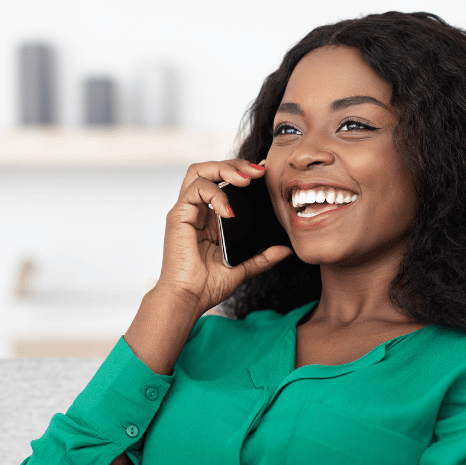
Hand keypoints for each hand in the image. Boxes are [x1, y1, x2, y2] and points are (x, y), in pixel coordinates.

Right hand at [156, 160, 293, 314]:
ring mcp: (186, 210)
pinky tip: (229, 211)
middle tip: (259, 172)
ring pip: (200, 171)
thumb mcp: (243, 268)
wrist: (189, 299)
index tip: (265, 172)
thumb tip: (287, 249)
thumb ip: (263, 257)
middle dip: (236, 164)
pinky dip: (216, 194)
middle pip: (211, 169)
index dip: (243, 172)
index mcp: (210, 217)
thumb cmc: (208, 285)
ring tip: (246, 181)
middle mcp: (197, 210)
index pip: (224, 182)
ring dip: (225, 169)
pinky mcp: (178, 215)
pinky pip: (196, 190)